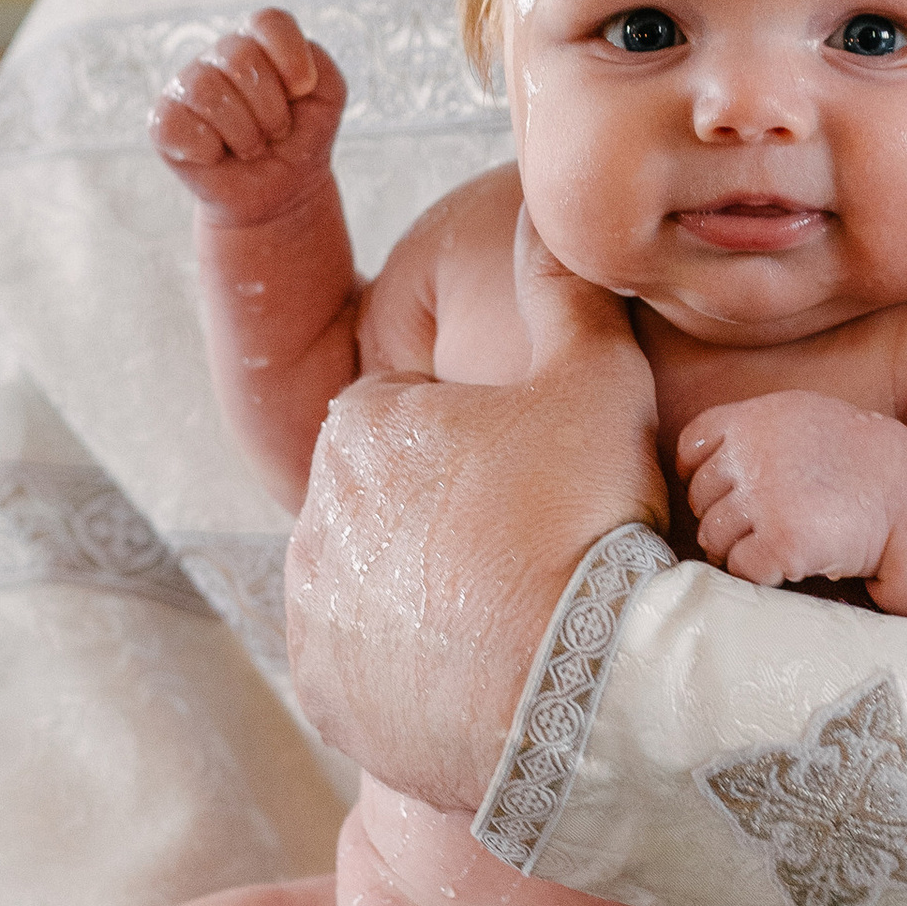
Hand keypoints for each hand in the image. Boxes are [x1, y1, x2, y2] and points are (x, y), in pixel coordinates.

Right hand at [151, 7, 346, 223]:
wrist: (281, 191)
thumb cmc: (301, 137)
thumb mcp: (327, 99)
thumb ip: (321, 68)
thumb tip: (289, 77)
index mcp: (259, 42)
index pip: (268, 23)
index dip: (290, 56)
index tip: (303, 90)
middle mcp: (219, 56)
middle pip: (240, 58)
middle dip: (270, 109)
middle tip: (276, 132)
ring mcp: (187, 86)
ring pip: (207, 90)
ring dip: (244, 133)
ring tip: (252, 147)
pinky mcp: (163, 121)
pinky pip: (176, 124)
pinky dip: (206, 149)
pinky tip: (216, 155)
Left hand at [285, 214, 667, 807]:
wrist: (578, 684)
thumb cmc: (586, 521)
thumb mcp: (595, 380)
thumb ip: (563, 291)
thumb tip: (541, 212)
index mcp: (359, 430)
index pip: (406, 420)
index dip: (474, 446)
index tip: (528, 480)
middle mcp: (311, 519)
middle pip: (383, 506)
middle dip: (440, 521)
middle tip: (527, 552)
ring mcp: (312, 614)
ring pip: (369, 589)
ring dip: (421, 597)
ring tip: (507, 621)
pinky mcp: (324, 693)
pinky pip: (361, 673)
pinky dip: (406, 675)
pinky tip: (475, 677)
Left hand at [678, 390, 905, 592]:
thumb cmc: (857, 458)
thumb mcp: (802, 415)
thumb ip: (752, 430)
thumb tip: (697, 465)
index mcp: (753, 418)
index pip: (691, 447)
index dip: (699, 474)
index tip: (725, 491)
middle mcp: (753, 455)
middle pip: (700, 498)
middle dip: (720, 517)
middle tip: (754, 528)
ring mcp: (766, 500)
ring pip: (713, 536)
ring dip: (734, 549)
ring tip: (769, 546)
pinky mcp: (783, 542)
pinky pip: (740, 567)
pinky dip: (756, 572)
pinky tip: (783, 563)